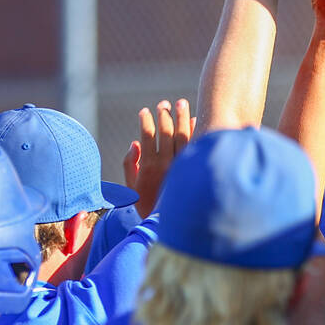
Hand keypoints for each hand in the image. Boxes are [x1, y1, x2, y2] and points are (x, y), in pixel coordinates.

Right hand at [122, 98, 193, 217]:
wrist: (166, 221)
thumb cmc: (145, 204)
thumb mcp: (130, 186)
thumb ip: (130, 164)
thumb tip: (134, 144)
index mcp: (148, 165)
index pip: (147, 136)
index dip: (145, 121)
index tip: (144, 111)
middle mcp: (165, 163)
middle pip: (166, 132)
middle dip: (164, 115)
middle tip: (164, 104)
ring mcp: (180, 165)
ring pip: (182, 135)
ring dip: (181, 117)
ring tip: (181, 103)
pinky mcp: (191, 168)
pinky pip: (195, 145)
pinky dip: (194, 131)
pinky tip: (195, 120)